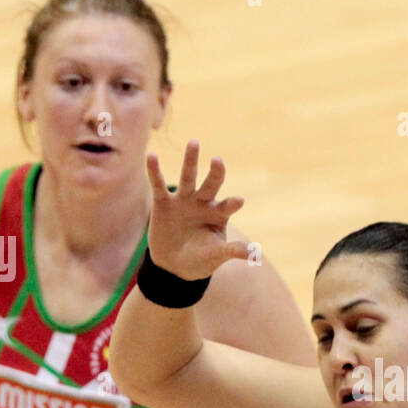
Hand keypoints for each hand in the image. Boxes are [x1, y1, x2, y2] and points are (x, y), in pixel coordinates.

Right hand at [146, 141, 249, 279]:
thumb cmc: (201, 258)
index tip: (238, 201)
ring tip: (195, 143)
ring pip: (188, 178)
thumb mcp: (217, 255)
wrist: (174, 264)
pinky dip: (155, 171)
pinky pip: (159, 185)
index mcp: (219, 214)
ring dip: (191, 161)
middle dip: (215, 173)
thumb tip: (256, 254)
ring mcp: (184, 200)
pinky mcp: (164, 202)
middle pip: (211, 185)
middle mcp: (203, 203)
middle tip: (218, 161)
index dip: (232, 203)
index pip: (227, 206)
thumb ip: (232, 251)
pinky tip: (151, 156)